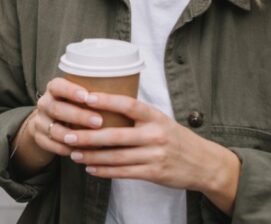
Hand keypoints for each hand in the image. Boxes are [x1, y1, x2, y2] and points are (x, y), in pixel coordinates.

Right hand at [10, 78, 106, 175]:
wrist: (49, 122)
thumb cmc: (74, 106)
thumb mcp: (79, 96)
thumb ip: (94, 95)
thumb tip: (127, 93)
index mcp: (54, 89)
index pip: (58, 86)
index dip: (71, 90)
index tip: (87, 96)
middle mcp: (44, 103)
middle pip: (57, 108)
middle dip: (78, 115)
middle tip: (99, 121)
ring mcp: (40, 122)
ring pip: (54, 129)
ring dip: (73, 136)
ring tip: (91, 141)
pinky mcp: (39, 138)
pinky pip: (52, 145)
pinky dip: (67, 149)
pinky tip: (82, 152)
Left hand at [57, 92, 240, 214]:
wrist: (204, 163)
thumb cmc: (176, 138)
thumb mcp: (162, 120)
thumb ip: (138, 115)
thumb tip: (104, 104)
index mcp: (156, 117)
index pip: (128, 105)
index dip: (106, 101)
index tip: (85, 98)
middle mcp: (156, 135)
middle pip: (116, 135)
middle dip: (88, 136)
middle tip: (66, 134)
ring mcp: (155, 155)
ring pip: (116, 156)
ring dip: (91, 155)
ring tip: (73, 152)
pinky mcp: (154, 173)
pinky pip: (123, 172)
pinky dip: (104, 170)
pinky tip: (90, 167)